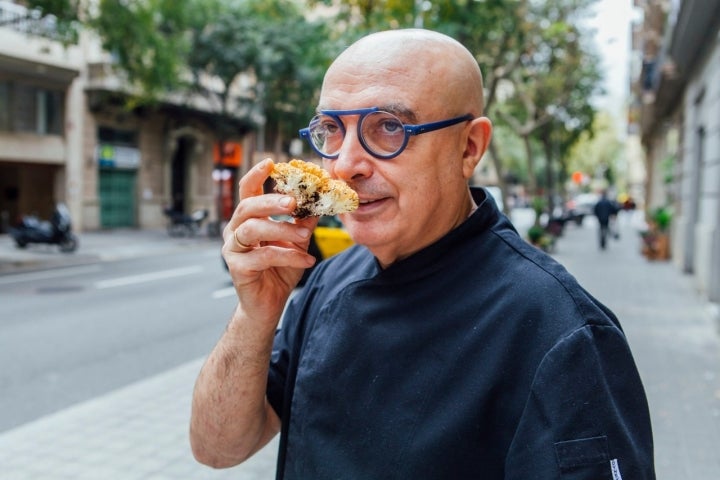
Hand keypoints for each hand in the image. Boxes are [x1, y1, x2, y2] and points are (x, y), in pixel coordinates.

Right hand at [223, 159, 317, 323]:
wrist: (268, 304)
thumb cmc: (279, 271)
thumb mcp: (296, 242)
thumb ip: (304, 221)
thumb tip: (322, 198)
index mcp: (248, 220)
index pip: (247, 191)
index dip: (256, 174)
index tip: (271, 162)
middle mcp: (235, 231)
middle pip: (247, 206)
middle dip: (271, 201)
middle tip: (293, 201)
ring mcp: (233, 249)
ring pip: (252, 229)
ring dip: (282, 230)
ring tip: (305, 237)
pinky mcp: (237, 268)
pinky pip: (262, 256)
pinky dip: (287, 256)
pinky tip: (306, 261)